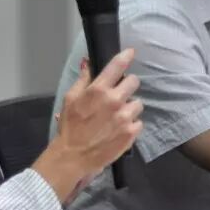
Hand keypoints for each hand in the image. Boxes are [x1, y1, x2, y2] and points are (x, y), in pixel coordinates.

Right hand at [36, 48, 142, 201]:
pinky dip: (131, 124)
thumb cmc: (70, 126)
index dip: (126, 56)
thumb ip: (82, 80)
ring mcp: (125, 117)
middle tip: (118, 95)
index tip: (130, 53)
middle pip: (134, 82)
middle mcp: (115, 100)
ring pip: (138, 103)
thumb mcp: (70, 99)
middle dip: (127, 86)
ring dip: (130, 107)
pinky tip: (120, 129)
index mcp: (99, 90)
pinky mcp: (132, 133)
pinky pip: (139, 122)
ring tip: (117, 116)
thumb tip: (87, 63)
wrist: (73, 156)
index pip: (117, 66)